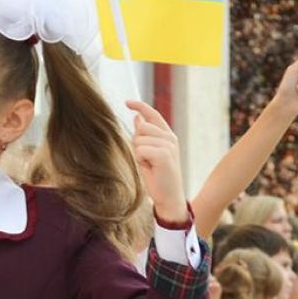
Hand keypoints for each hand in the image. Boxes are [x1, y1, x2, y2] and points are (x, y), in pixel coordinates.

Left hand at [124, 100, 185, 223]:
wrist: (169, 196)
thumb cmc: (158, 176)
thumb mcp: (149, 152)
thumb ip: (145, 136)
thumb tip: (137, 118)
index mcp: (167, 136)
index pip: (153, 114)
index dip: (140, 106)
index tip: (127, 102)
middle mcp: (170, 138)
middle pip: (141, 127)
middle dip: (137, 142)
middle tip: (146, 158)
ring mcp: (168, 145)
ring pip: (139, 139)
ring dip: (139, 153)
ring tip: (149, 164)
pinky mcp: (164, 154)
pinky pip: (140, 150)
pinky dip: (141, 159)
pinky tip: (151, 167)